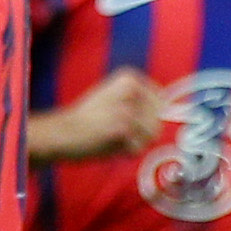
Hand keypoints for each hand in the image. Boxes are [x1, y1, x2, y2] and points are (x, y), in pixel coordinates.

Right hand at [45, 68, 160, 161]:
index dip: (148, 117)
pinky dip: (124, 153)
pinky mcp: (122, 127)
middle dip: (141, 133)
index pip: (161, 101)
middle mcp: (131, 89)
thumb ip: (138, 100)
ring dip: (133, 143)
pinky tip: (107, 144)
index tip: (127, 120)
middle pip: (158, 120)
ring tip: (112, 138)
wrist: (61, 132)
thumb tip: (169, 111)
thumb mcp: (112, 96)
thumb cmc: (86, 119)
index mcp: (129, 77)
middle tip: (115, 131)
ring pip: (150, 136)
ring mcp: (128, 108)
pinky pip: (138, 148)